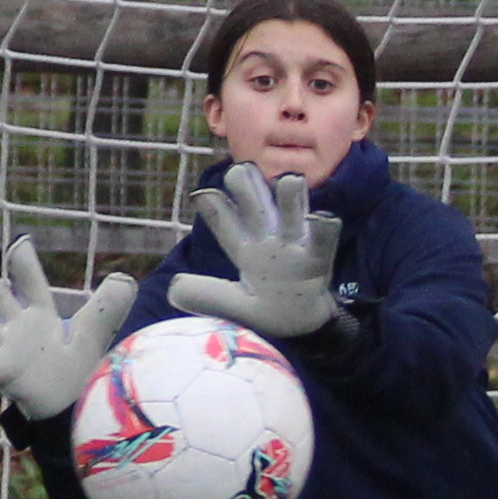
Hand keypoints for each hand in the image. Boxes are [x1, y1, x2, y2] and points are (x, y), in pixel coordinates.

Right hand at [0, 238, 134, 420]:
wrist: (70, 410)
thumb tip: (127, 279)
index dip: (23, 262)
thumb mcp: (92, 335)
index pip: (28, 281)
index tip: (21, 242)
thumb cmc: (76, 370)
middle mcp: (14, 326)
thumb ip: (106, 308)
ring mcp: (1, 350)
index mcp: (37, 312)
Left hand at [166, 165, 345, 343]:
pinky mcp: (317, 263)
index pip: (226, 226)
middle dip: (248, 188)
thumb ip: (204, 295)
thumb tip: (173, 287)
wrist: (300, 328)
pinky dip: (324, 231)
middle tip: (239, 171)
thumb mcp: (232, 304)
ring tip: (289, 180)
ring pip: (292, 215)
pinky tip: (322, 219)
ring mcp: (294, 248)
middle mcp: (269, 241)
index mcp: (246, 250)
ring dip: (291, 198)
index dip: (215, 210)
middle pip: (257, 208)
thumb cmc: (266, 310)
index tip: (202, 195)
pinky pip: (322, 244)